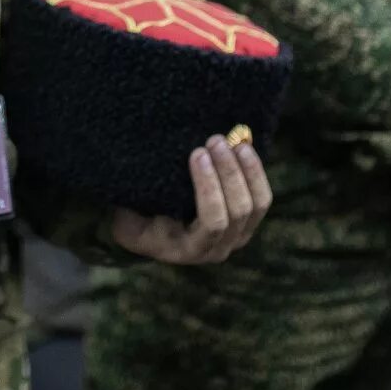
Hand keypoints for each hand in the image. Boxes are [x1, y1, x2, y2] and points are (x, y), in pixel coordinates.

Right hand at [110, 135, 271, 264]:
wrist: (148, 227)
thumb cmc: (134, 214)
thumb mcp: (129, 212)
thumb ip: (141, 197)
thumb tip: (147, 166)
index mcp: (188, 249)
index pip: (212, 223)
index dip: (209, 188)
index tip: (196, 153)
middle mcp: (217, 249)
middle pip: (238, 212)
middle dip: (228, 172)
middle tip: (214, 140)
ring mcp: (236, 237)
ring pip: (256, 205)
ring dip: (245, 169)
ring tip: (232, 141)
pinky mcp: (247, 223)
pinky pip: (262, 199)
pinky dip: (256, 172)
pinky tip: (244, 147)